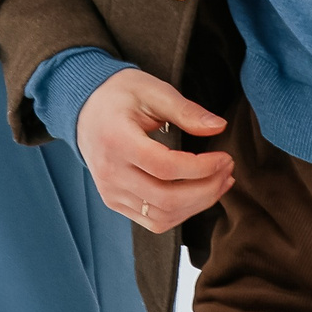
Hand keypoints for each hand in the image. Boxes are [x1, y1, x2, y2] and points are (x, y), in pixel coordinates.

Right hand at [75, 69, 234, 233]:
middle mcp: (110, 172)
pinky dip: (181, 213)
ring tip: (219, 183)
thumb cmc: (120, 95)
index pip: (164, 167)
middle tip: (227, 171)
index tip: (225, 158)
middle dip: (206, 190)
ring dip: (197, 205)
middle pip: (166, 199)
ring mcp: (110, 191)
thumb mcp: (153, 91)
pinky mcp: (114, 202)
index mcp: (116, 140)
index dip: (201, 168)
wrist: (85, 108)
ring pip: (162, 216)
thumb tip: (219, 127)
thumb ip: (186, 110)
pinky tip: (198, 194)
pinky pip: (153, 220)